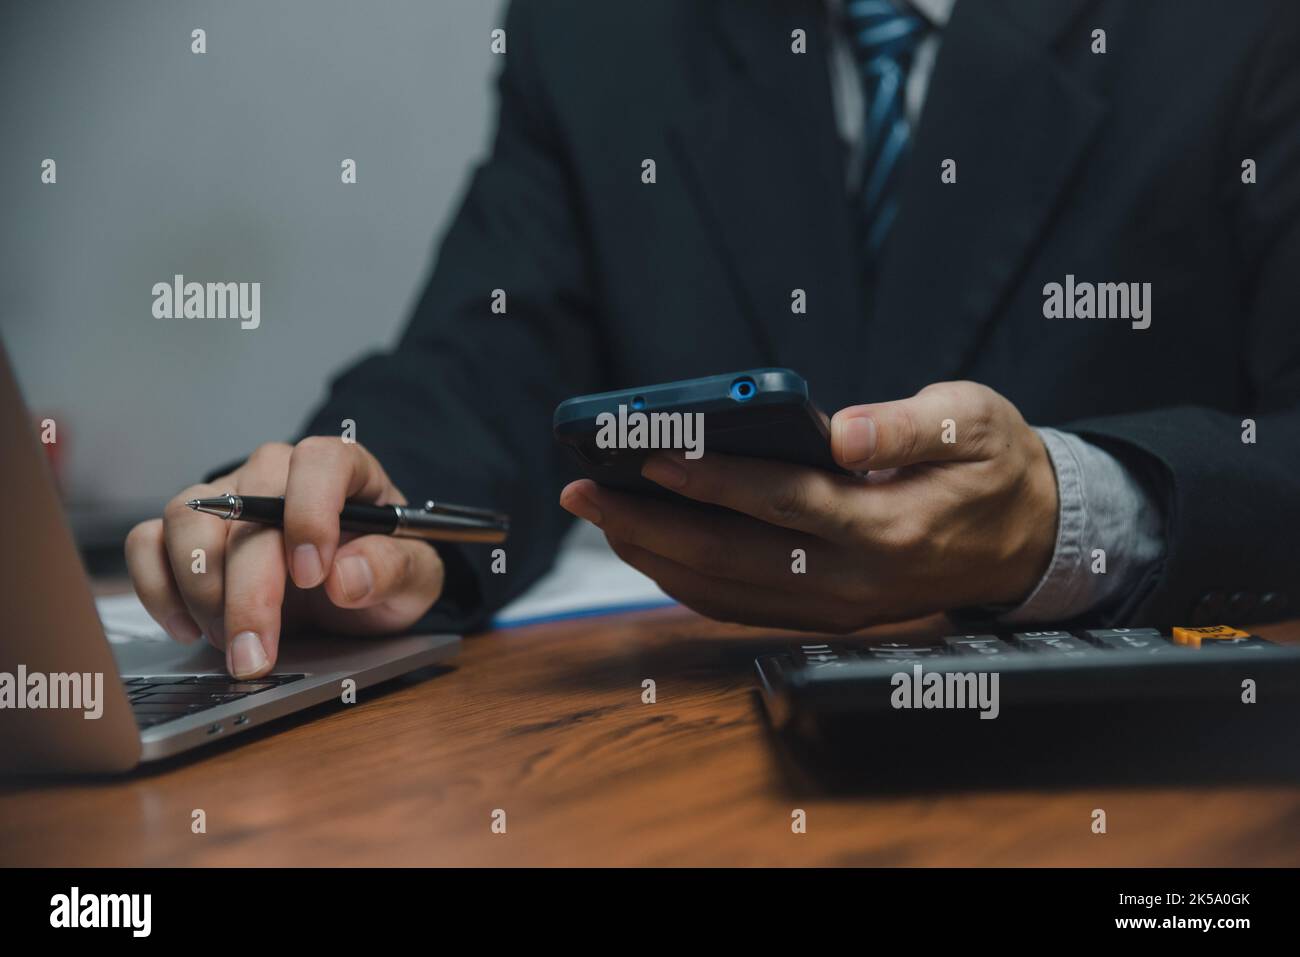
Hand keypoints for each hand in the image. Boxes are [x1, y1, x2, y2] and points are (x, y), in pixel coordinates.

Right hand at [125, 438, 444, 676]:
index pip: (319, 462)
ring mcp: (226, 495)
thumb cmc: (384, 569)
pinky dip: (158, 588)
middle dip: (249, 586)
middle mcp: (278, 471)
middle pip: (245, 504)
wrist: (354, 589)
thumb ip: (393, 570)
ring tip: (233, 642)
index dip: (311, 514)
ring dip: (202, 590)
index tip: (313, 576)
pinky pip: (147, 542)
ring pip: (187, 517)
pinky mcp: (188, 530)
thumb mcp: (415, 578)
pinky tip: (192, 629)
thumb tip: (348, 576)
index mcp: (344, 469)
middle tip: (256, 651)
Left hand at [559, 381, 1057, 631]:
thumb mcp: (973, 420)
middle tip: (583, 492)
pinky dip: (684, 581)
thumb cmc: (992, 464)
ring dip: (653, 556)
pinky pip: (739, 606)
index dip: (712, 479)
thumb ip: (907, 427)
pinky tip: (648, 548)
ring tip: (599, 515)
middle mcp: (854, 580)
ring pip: (725, 592)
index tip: (648, 454)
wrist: (1027, 537)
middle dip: (648, 525)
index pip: (782, 503)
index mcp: (888, 527)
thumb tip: (843, 433)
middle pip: (731, 557)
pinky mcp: (824, 614)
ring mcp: (836, 607)